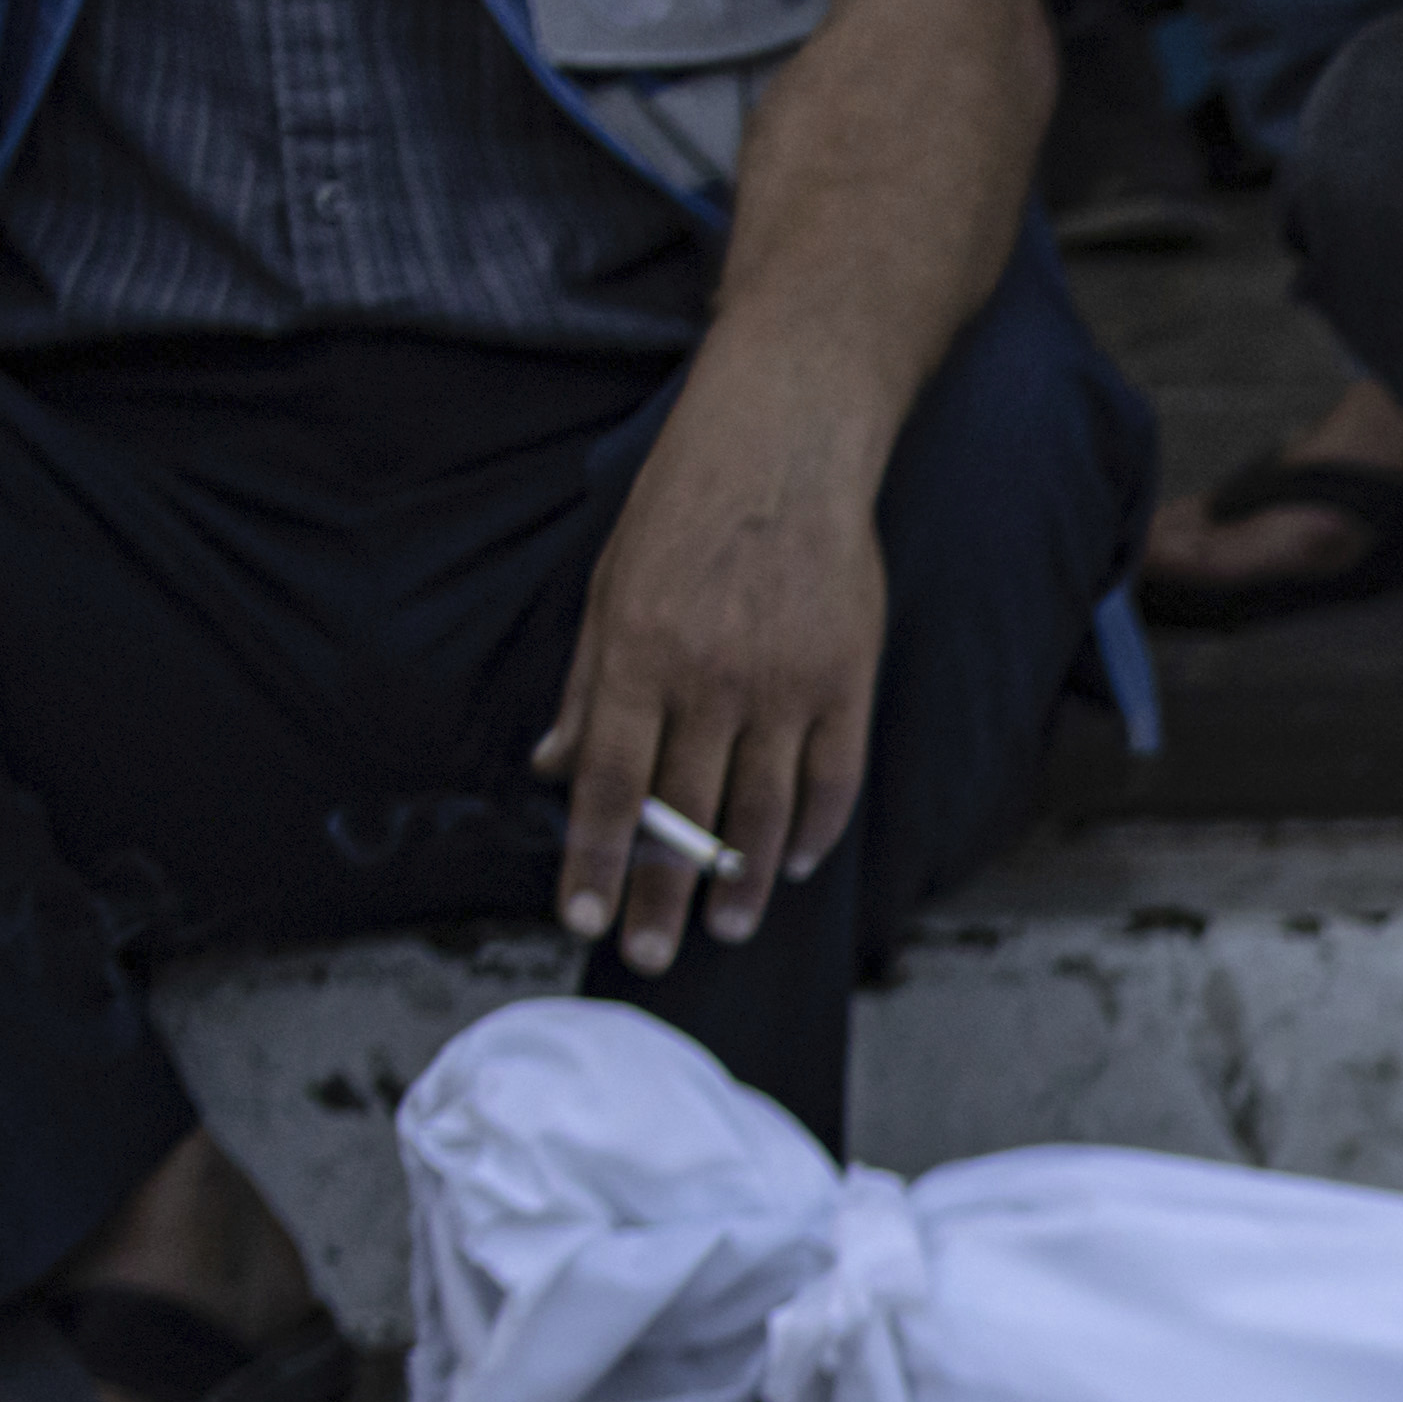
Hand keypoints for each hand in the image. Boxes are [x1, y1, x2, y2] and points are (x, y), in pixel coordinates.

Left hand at [542, 357, 893, 967]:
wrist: (784, 444)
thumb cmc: (685, 508)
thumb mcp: (610, 585)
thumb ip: (587, 684)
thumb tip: (555, 767)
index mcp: (640, 654)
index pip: (613, 783)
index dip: (597, 858)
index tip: (583, 914)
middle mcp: (711, 679)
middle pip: (686, 815)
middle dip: (663, 894)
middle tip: (651, 956)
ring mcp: (785, 685)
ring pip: (762, 813)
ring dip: (740, 883)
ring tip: (724, 928)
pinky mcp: (846, 681)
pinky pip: (832, 781)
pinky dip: (812, 832)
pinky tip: (793, 864)